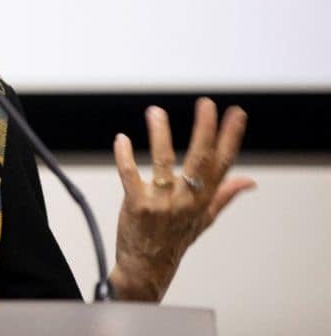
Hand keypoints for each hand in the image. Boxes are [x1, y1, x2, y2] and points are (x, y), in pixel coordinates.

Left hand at [109, 97, 254, 300]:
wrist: (147, 267)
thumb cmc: (174, 241)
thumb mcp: (203, 220)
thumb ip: (224, 196)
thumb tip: (249, 181)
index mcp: (203, 200)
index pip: (222, 164)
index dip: (230, 138)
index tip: (236, 114)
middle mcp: (185, 200)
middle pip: (199, 160)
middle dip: (204, 130)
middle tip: (206, 105)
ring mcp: (161, 203)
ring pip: (162, 163)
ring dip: (159, 135)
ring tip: (156, 112)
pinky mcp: (137, 205)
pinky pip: (130, 176)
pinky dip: (124, 156)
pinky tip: (122, 139)